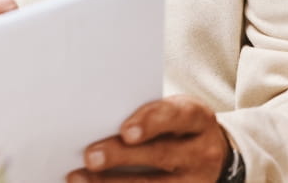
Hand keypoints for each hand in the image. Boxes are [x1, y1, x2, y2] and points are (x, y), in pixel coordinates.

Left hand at [67, 95, 227, 181]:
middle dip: (122, 156)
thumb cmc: (173, 125)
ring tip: (79, 178)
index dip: (150, 123)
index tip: (125, 132)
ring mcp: (195, 180)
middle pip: (161, 155)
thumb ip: (141, 113)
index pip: (176, 116)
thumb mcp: (169, 111)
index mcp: (197, 119)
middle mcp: (202, 152)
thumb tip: (93, 119)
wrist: (208, 152)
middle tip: (90, 156)